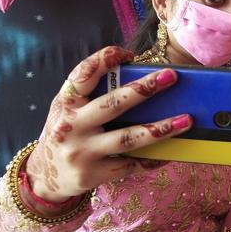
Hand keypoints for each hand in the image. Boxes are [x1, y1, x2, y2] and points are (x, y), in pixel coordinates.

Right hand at [25, 46, 192, 205]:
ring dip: (160, 128)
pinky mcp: (93, 175)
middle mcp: (71, 126)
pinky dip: (153, 158)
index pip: (83, 74)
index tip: (128, 54)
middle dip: (144, 89)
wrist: (44, 177)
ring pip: (128, 138)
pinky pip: (130, 165)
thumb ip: (94, 94)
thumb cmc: (67, 132)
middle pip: (113, 104)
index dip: (104, 59)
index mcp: (66, 103)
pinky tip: (172, 151)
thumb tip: (142, 77)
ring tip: (186, 120)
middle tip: (171, 76)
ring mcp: (82, 153)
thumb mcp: (69, 109)